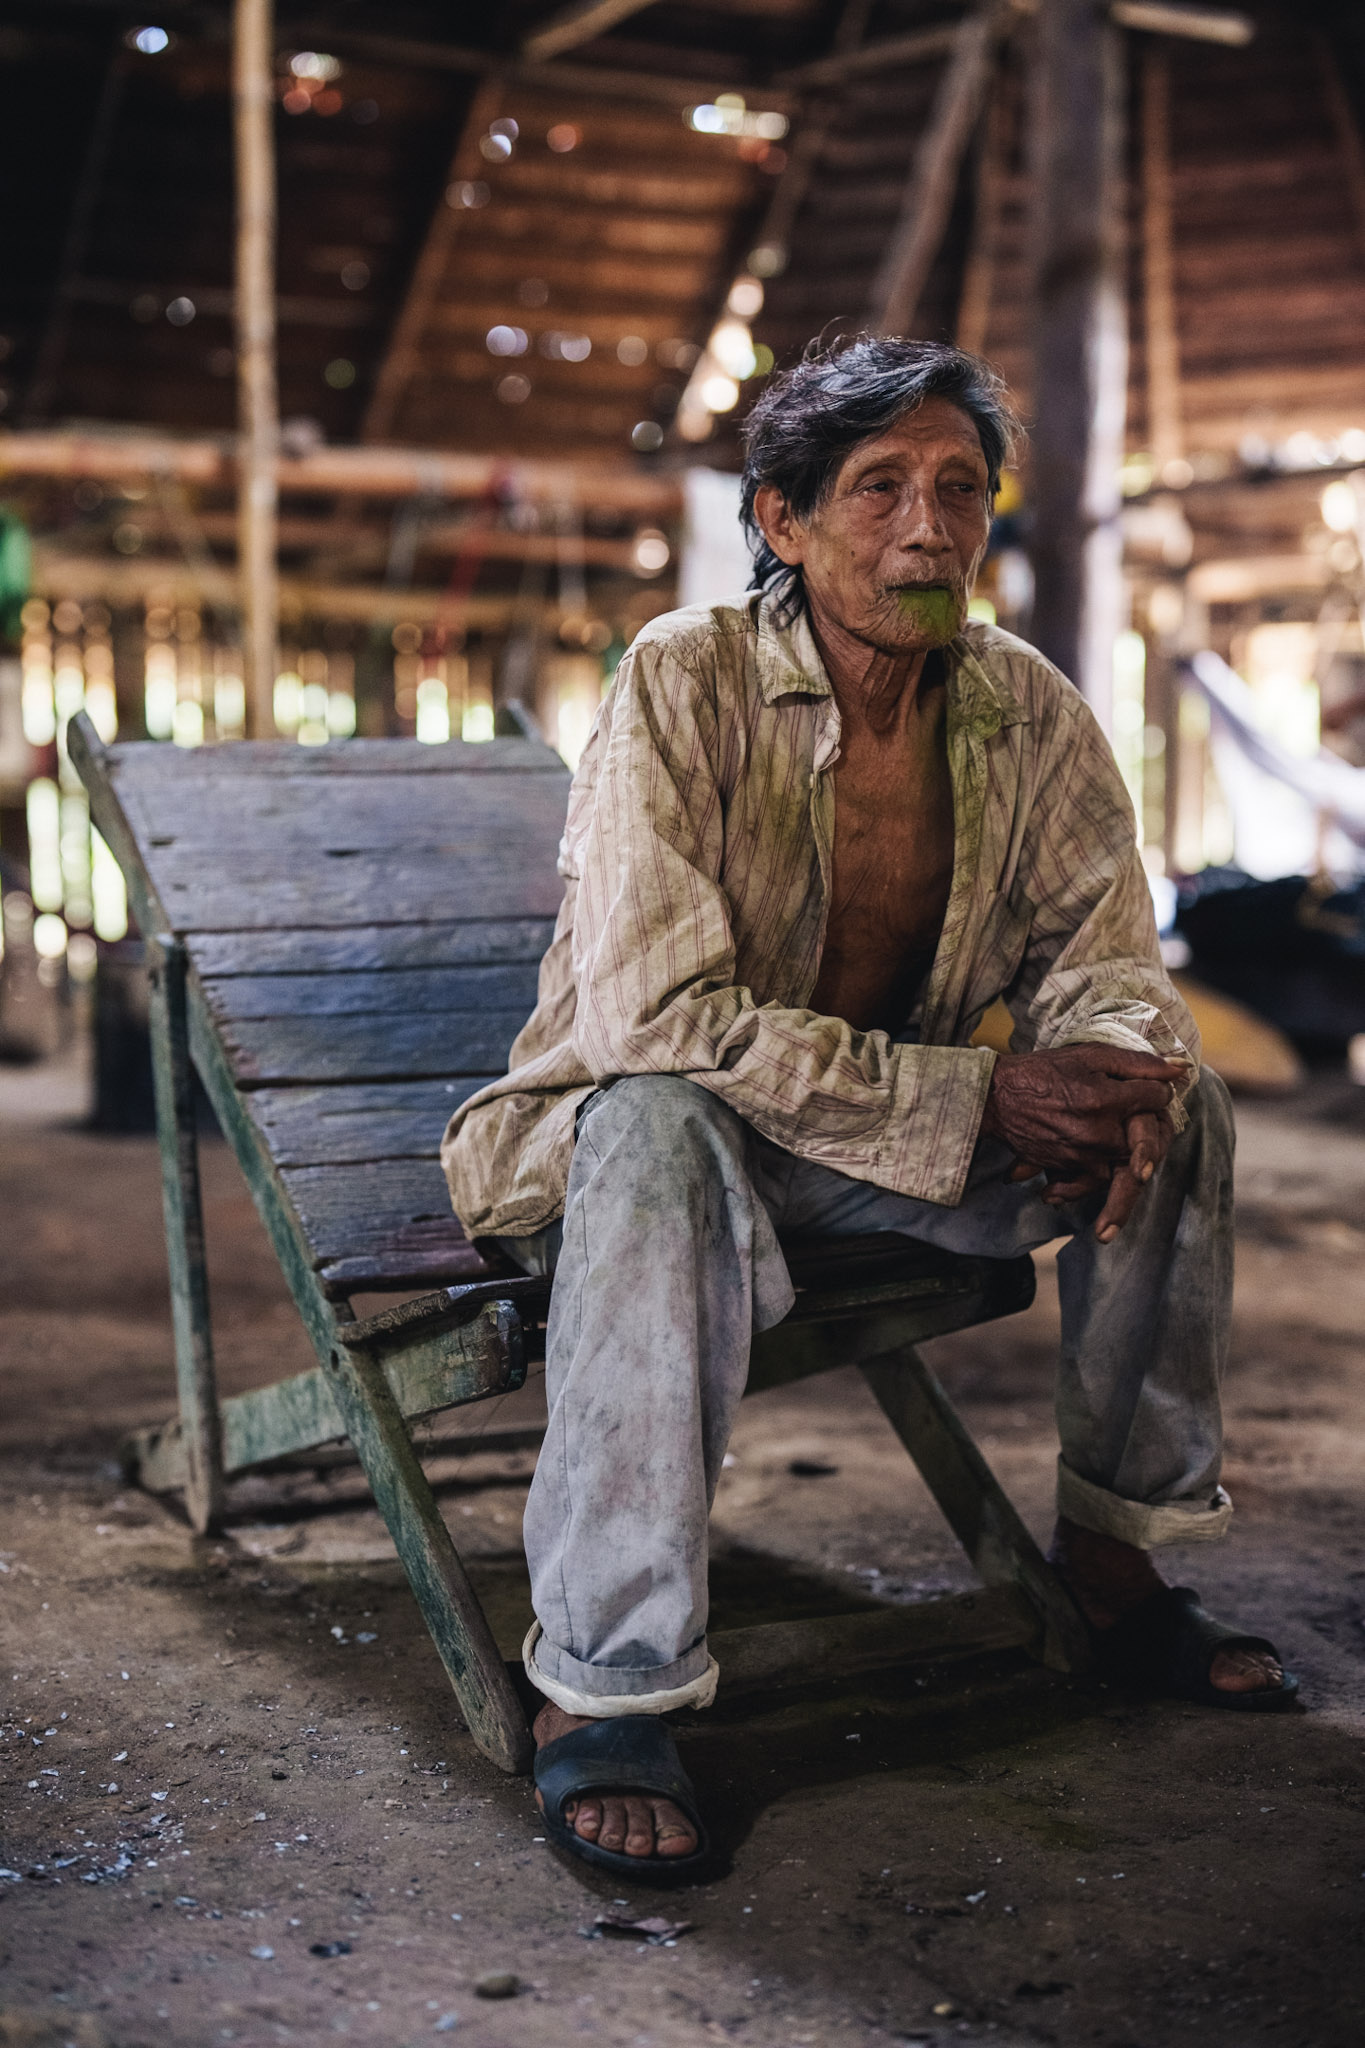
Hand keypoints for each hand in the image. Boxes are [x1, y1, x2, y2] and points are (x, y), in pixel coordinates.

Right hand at [982, 1045, 1182, 1240]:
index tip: (1151, 1088)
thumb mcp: (1090, 1055)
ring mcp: (1083, 1154)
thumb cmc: (1043, 1071)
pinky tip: (1093, 1160)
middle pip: (1146, 1140)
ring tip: (1120, 1148)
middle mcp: (1099, 1131)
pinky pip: (1095, 1179)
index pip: (1157, 1100)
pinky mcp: (1067, 1168)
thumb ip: (1137, 1063)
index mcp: (1108, 1099)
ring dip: (1127, 1158)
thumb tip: (1179, 1070)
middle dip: (1148, 1132)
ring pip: (1123, 1164)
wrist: (995, 1098)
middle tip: (1141, 1128)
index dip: (1158, 1092)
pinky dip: (1098, 1173)